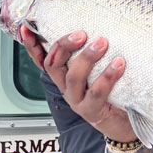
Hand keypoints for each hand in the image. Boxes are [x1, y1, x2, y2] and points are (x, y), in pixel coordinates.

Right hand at [20, 25, 136, 141]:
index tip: (27, 27)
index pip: (42, 59)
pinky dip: (107, 76)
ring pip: (73, 77)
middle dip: (64, 45)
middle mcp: (67, 89)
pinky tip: (118, 64)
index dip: (32, 45)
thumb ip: (95, 54)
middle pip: (54, 64)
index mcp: (64, 77)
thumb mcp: (99, 71)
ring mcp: (77, 101)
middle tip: (82, 33)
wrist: (125, 126)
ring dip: (87, 57)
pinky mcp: (92, 111)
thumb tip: (101, 26)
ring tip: (102, 42)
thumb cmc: (114, 95)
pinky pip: (96, 92)